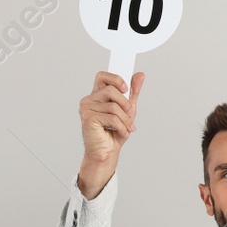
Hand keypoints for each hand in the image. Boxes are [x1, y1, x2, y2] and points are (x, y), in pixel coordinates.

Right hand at [77, 71, 143, 198]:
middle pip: (112, 89)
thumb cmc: (115, 131)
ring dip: (126, 119)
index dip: (116, 78)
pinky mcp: (88, 119)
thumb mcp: (128, 109)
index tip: (126, 88)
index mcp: (98, 95)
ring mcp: (86, 109)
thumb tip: (140, 75)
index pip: (102, 76)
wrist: (107, 152)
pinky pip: (112, 118)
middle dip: (126, 104)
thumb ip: (133, 92)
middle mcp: (89, 100)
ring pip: (114, 106)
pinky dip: (121, 127)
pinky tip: (120, 132)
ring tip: (125, 127)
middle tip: (130, 115)